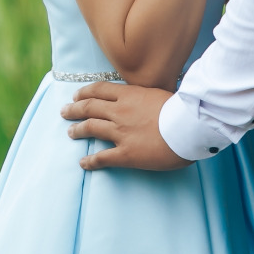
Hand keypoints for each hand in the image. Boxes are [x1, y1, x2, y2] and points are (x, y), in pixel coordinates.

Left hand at [61, 82, 191, 170]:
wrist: (188, 126)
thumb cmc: (182, 109)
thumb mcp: (161, 94)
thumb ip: (147, 96)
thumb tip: (146, 98)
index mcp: (129, 95)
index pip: (100, 90)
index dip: (85, 92)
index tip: (77, 95)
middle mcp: (120, 111)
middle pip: (89, 107)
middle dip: (74, 109)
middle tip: (65, 111)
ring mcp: (121, 132)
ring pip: (91, 128)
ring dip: (78, 130)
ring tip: (70, 132)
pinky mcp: (126, 153)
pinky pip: (102, 157)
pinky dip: (90, 161)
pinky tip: (83, 163)